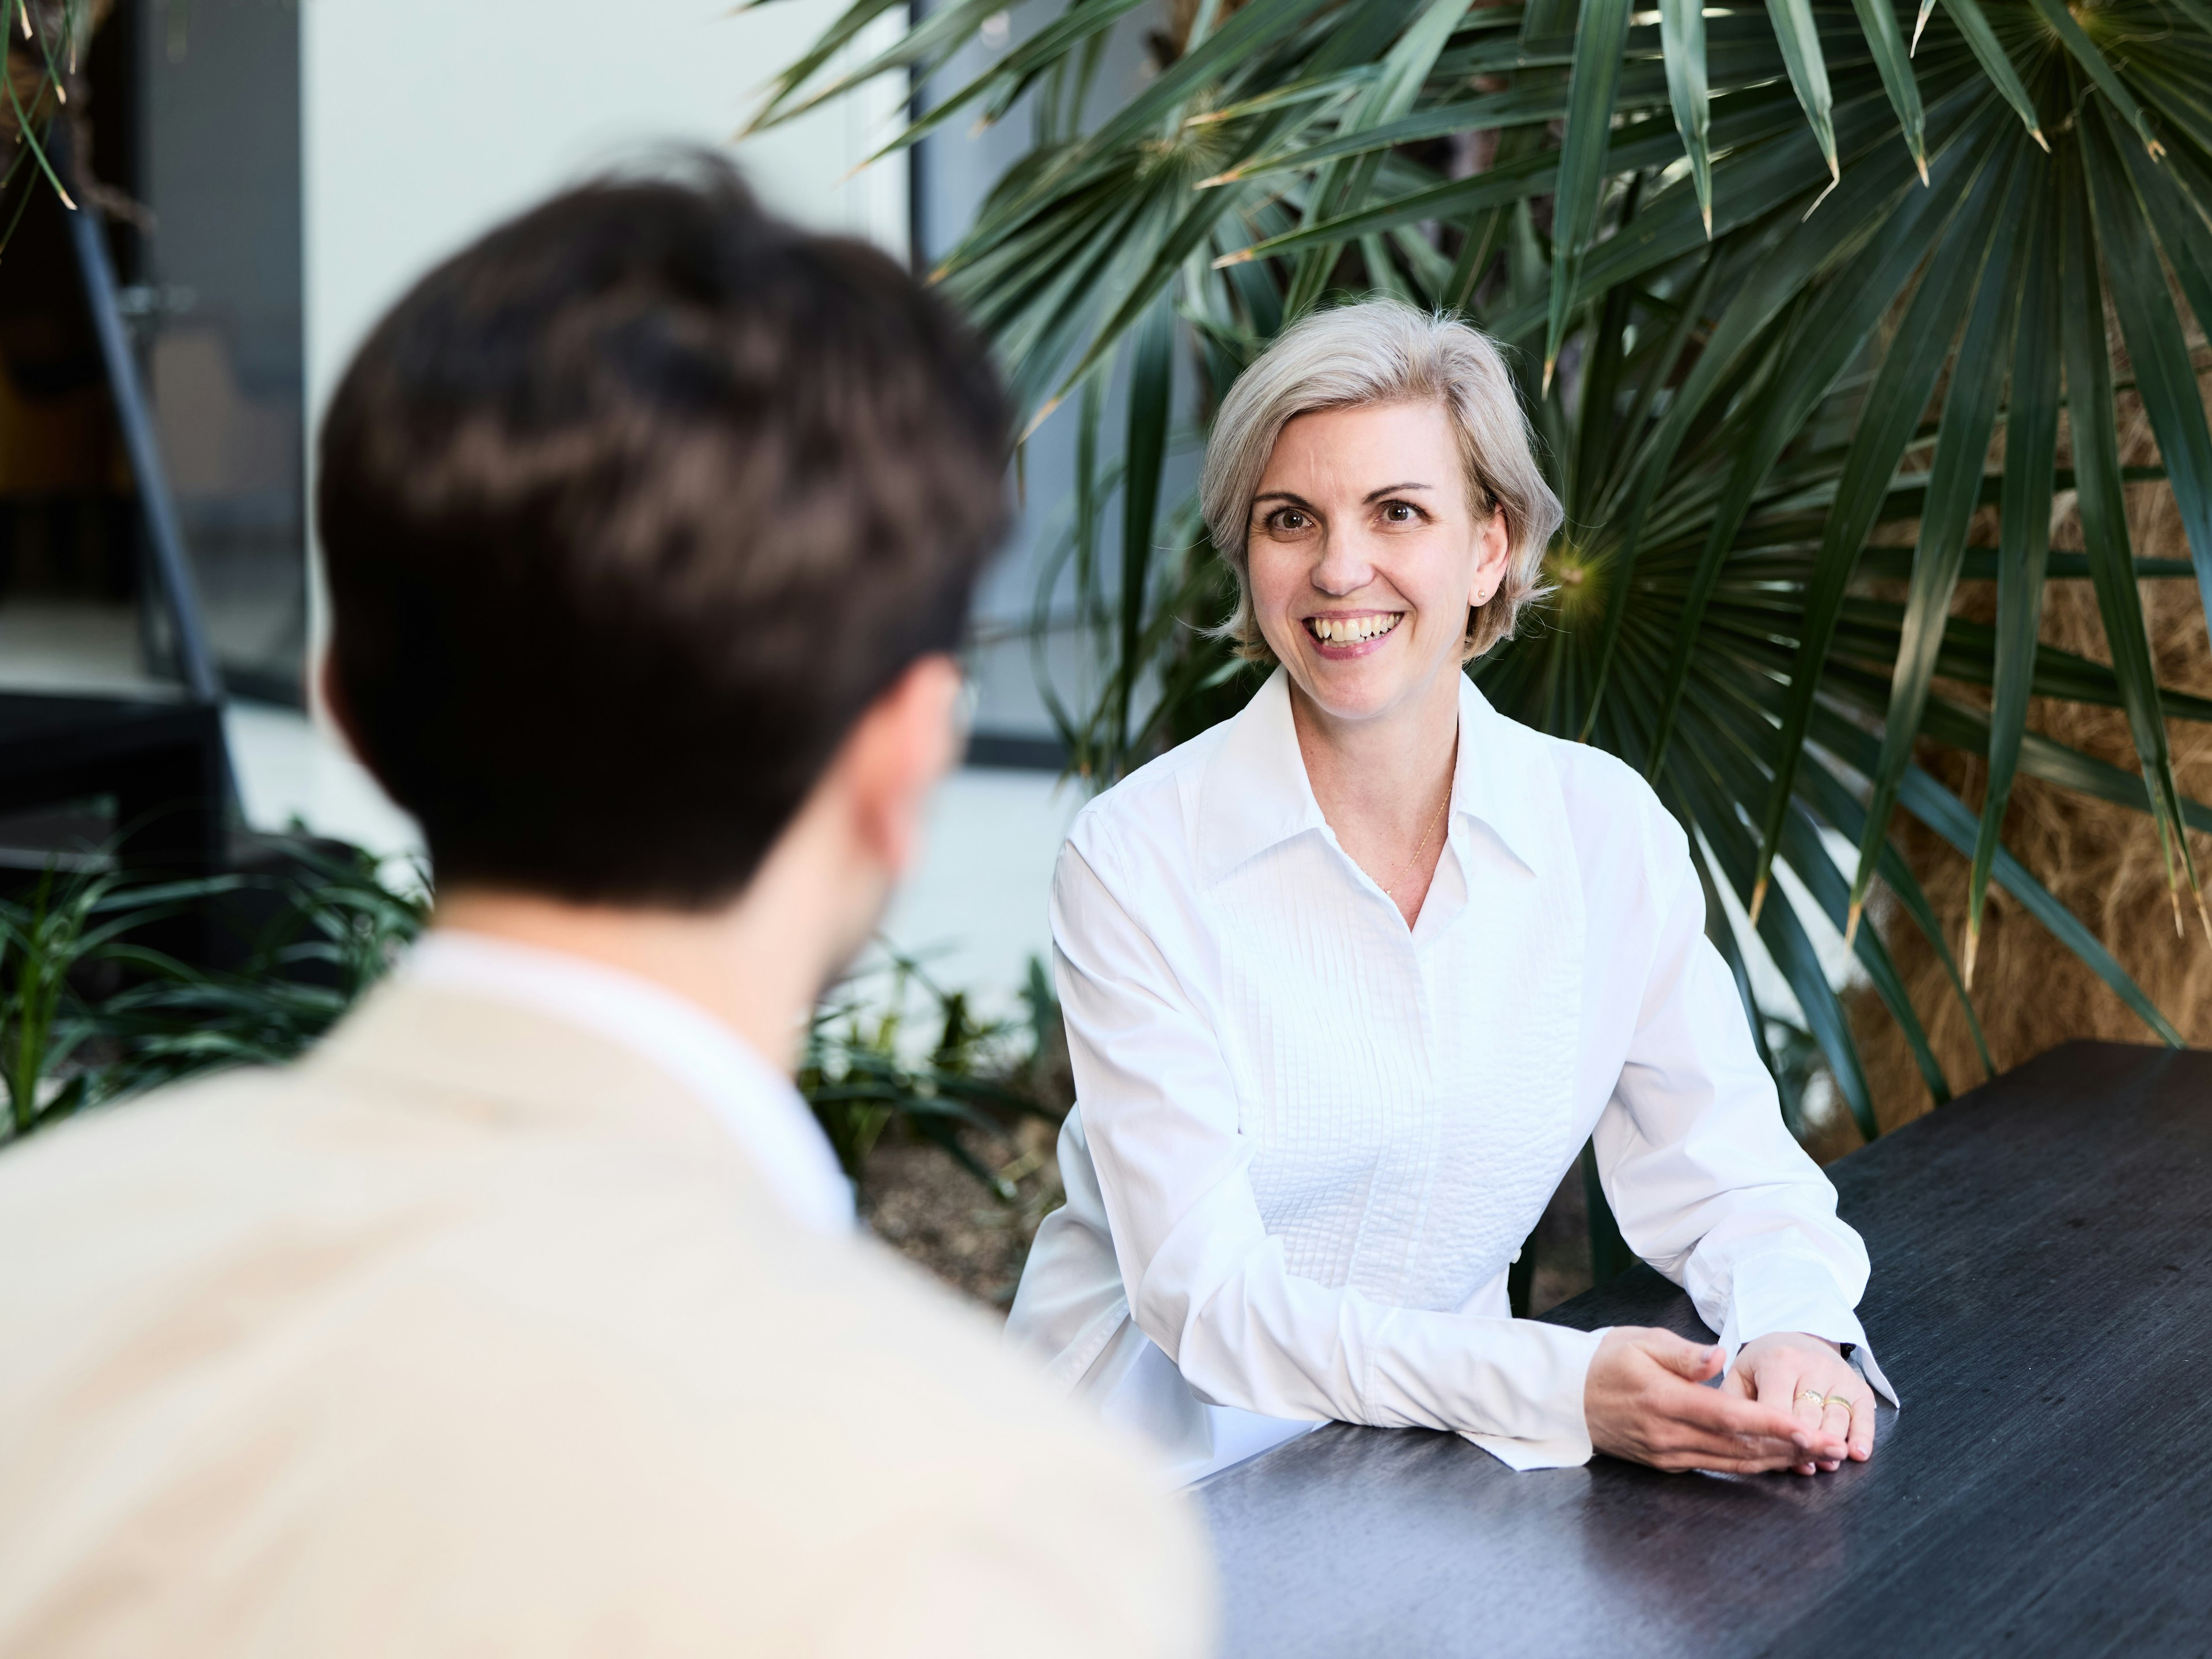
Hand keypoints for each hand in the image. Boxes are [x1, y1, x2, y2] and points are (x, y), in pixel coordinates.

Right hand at [1584, 1326, 1846, 1474]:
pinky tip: (1775, 1459)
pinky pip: (1715, 1465)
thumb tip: (1718, 1357)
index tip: (1808, 1428)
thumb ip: (1683, 1353)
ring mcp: (1667, 1454)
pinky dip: (1749, 1464)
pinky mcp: (1666, 1464)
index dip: (1772, 1424)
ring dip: (1777, 1460)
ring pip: (1732, 1463)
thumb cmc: (1605, 1360)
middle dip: (1791, 1448)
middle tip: (1833, 1448)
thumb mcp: (1640, 1341)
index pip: (1729, 1417)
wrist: (1565, 1395)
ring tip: (1816, 1456)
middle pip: (1740, 1448)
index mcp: (1664, 1400)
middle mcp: (1668, 1435)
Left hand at [1725, 1330, 1876, 1474]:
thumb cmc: (1764, 1366)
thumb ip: (1737, 1405)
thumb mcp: (1740, 1376)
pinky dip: (1863, 1437)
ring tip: (1825, 1464)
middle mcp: (1812, 1365)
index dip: (1775, 1433)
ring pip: (1837, 1419)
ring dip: (1831, 1446)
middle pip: (1809, 1416)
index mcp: (1778, 1361)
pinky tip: (1858, 1454)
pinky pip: (1864, 1415)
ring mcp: (1839, 1376)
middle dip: (1803, 1444)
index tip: (1772, 1456)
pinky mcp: (1859, 1387)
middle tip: (1799, 1466)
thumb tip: (1748, 1444)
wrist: (1798, 1340)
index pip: (1776, 1405)